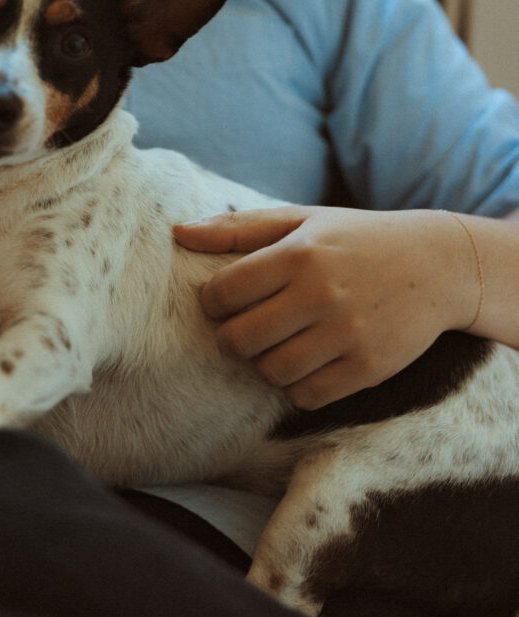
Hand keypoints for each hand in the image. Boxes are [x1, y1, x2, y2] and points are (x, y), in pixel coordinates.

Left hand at [174, 206, 478, 409]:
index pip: (222, 294)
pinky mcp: (369, 367)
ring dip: (265, 364)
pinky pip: (307, 396)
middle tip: (247, 329)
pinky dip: (298, 386)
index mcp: (299, 253)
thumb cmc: (356, 239)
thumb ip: (237, 229)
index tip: (227, 302)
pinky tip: (308, 363)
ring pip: (270, 372)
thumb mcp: (301, 220)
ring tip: (280, 344)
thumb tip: (178, 234)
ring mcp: (348, 333)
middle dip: (232, 339)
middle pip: (238, 341)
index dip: (213, 303)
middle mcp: (322, 293)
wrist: (439, 265)